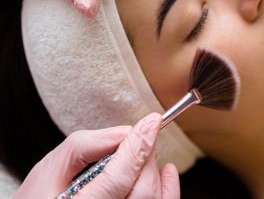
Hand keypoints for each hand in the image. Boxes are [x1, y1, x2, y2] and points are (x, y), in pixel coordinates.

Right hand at [14, 113, 179, 198]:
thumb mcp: (49, 171)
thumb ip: (83, 146)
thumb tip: (121, 133)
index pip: (120, 175)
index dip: (139, 144)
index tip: (152, 120)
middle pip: (141, 189)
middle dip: (146, 154)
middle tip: (144, 134)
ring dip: (154, 169)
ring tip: (147, 149)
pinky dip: (168, 190)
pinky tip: (166, 171)